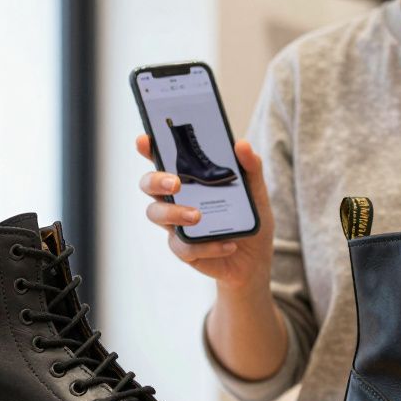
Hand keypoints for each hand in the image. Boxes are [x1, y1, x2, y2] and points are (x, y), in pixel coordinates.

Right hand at [136, 135, 274, 290]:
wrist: (255, 259)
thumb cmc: (248, 218)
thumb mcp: (256, 191)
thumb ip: (251, 167)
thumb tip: (241, 145)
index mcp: (190, 179)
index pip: (163, 158)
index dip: (149, 148)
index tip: (144, 140)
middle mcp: (176, 199)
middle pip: (149, 184)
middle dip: (156, 180)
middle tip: (176, 183)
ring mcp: (176, 224)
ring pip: (157, 214)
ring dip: (174, 213)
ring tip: (198, 216)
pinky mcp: (184, 249)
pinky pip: (184, 247)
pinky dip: (207, 246)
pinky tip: (228, 244)